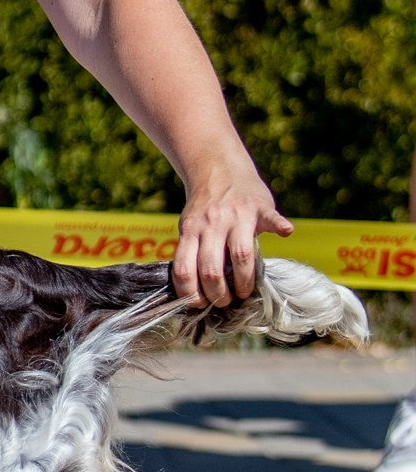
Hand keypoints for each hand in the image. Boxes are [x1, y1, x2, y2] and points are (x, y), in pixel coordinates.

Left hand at [173, 160, 293, 306]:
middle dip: (218, 293)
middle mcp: (211, 223)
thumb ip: (191, 252)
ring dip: (243, 280)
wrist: (218, 167)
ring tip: (243, 292)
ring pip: (241, 254)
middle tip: (224, 302)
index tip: (199, 304)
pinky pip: (271, 218)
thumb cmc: (205, 208)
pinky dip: (280, 226)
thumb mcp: (190, 226)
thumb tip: (191, 291)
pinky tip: (286, 232)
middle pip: (212, 268)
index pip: (185, 268)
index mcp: (191, 229)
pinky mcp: (259, 206)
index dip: (190, 292)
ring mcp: (236, 214)